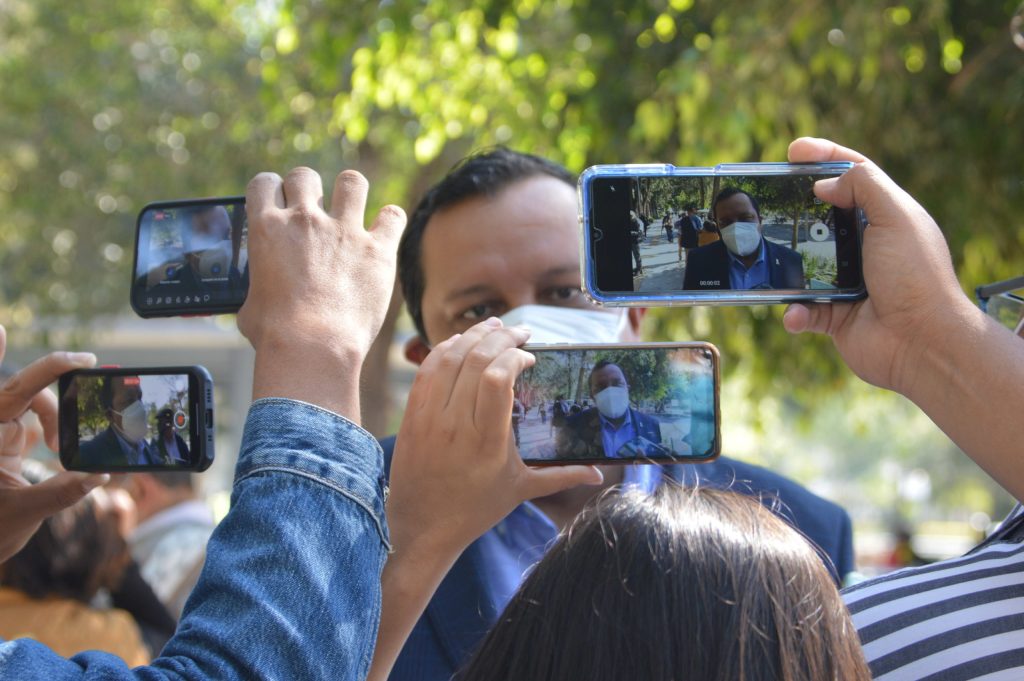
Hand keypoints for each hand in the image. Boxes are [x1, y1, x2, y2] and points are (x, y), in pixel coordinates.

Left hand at [0, 325, 107, 561]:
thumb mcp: (23, 514)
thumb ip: (62, 493)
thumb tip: (101, 475)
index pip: (18, 389)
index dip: (52, 367)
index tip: (86, 360)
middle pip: (30, 392)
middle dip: (61, 401)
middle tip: (92, 404)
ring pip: (34, 405)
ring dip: (57, 422)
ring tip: (62, 452)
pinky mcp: (7, 443)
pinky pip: (33, 421)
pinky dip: (53, 428)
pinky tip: (60, 448)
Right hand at [238, 167, 405, 418]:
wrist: (313, 347)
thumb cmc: (276, 335)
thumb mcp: (249, 305)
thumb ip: (258, 288)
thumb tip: (259, 298)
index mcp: (267, 229)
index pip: (264, 182)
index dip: (272, 189)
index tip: (279, 203)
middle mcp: (305, 220)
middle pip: (304, 175)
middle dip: (308, 188)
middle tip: (314, 211)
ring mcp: (344, 232)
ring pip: (351, 182)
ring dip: (350, 191)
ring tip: (351, 209)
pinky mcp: (377, 250)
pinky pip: (392, 216)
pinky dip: (390, 220)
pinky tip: (385, 231)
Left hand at [387, 318, 602, 557]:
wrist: (422, 527)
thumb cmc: (474, 510)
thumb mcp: (520, 491)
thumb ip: (561, 477)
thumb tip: (598, 473)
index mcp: (487, 441)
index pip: (499, 379)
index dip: (515, 357)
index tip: (529, 357)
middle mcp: (456, 425)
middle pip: (476, 360)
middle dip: (501, 337)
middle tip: (520, 332)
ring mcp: (429, 417)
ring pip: (449, 358)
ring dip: (473, 336)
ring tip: (495, 328)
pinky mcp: (412, 415)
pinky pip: (427, 370)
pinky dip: (445, 349)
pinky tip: (462, 342)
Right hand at [782, 137, 969, 393]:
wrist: (922, 342)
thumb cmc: (915, 276)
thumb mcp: (897, 217)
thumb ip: (864, 186)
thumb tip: (824, 184)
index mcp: (885, 218)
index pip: (853, 177)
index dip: (824, 158)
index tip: (792, 151)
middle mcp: (866, 248)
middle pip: (820, 218)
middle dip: (792, 211)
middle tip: (764, 202)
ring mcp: (848, 283)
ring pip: (802, 266)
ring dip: (784, 267)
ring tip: (763, 258)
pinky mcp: (834, 317)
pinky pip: (802, 310)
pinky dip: (795, 312)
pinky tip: (796, 312)